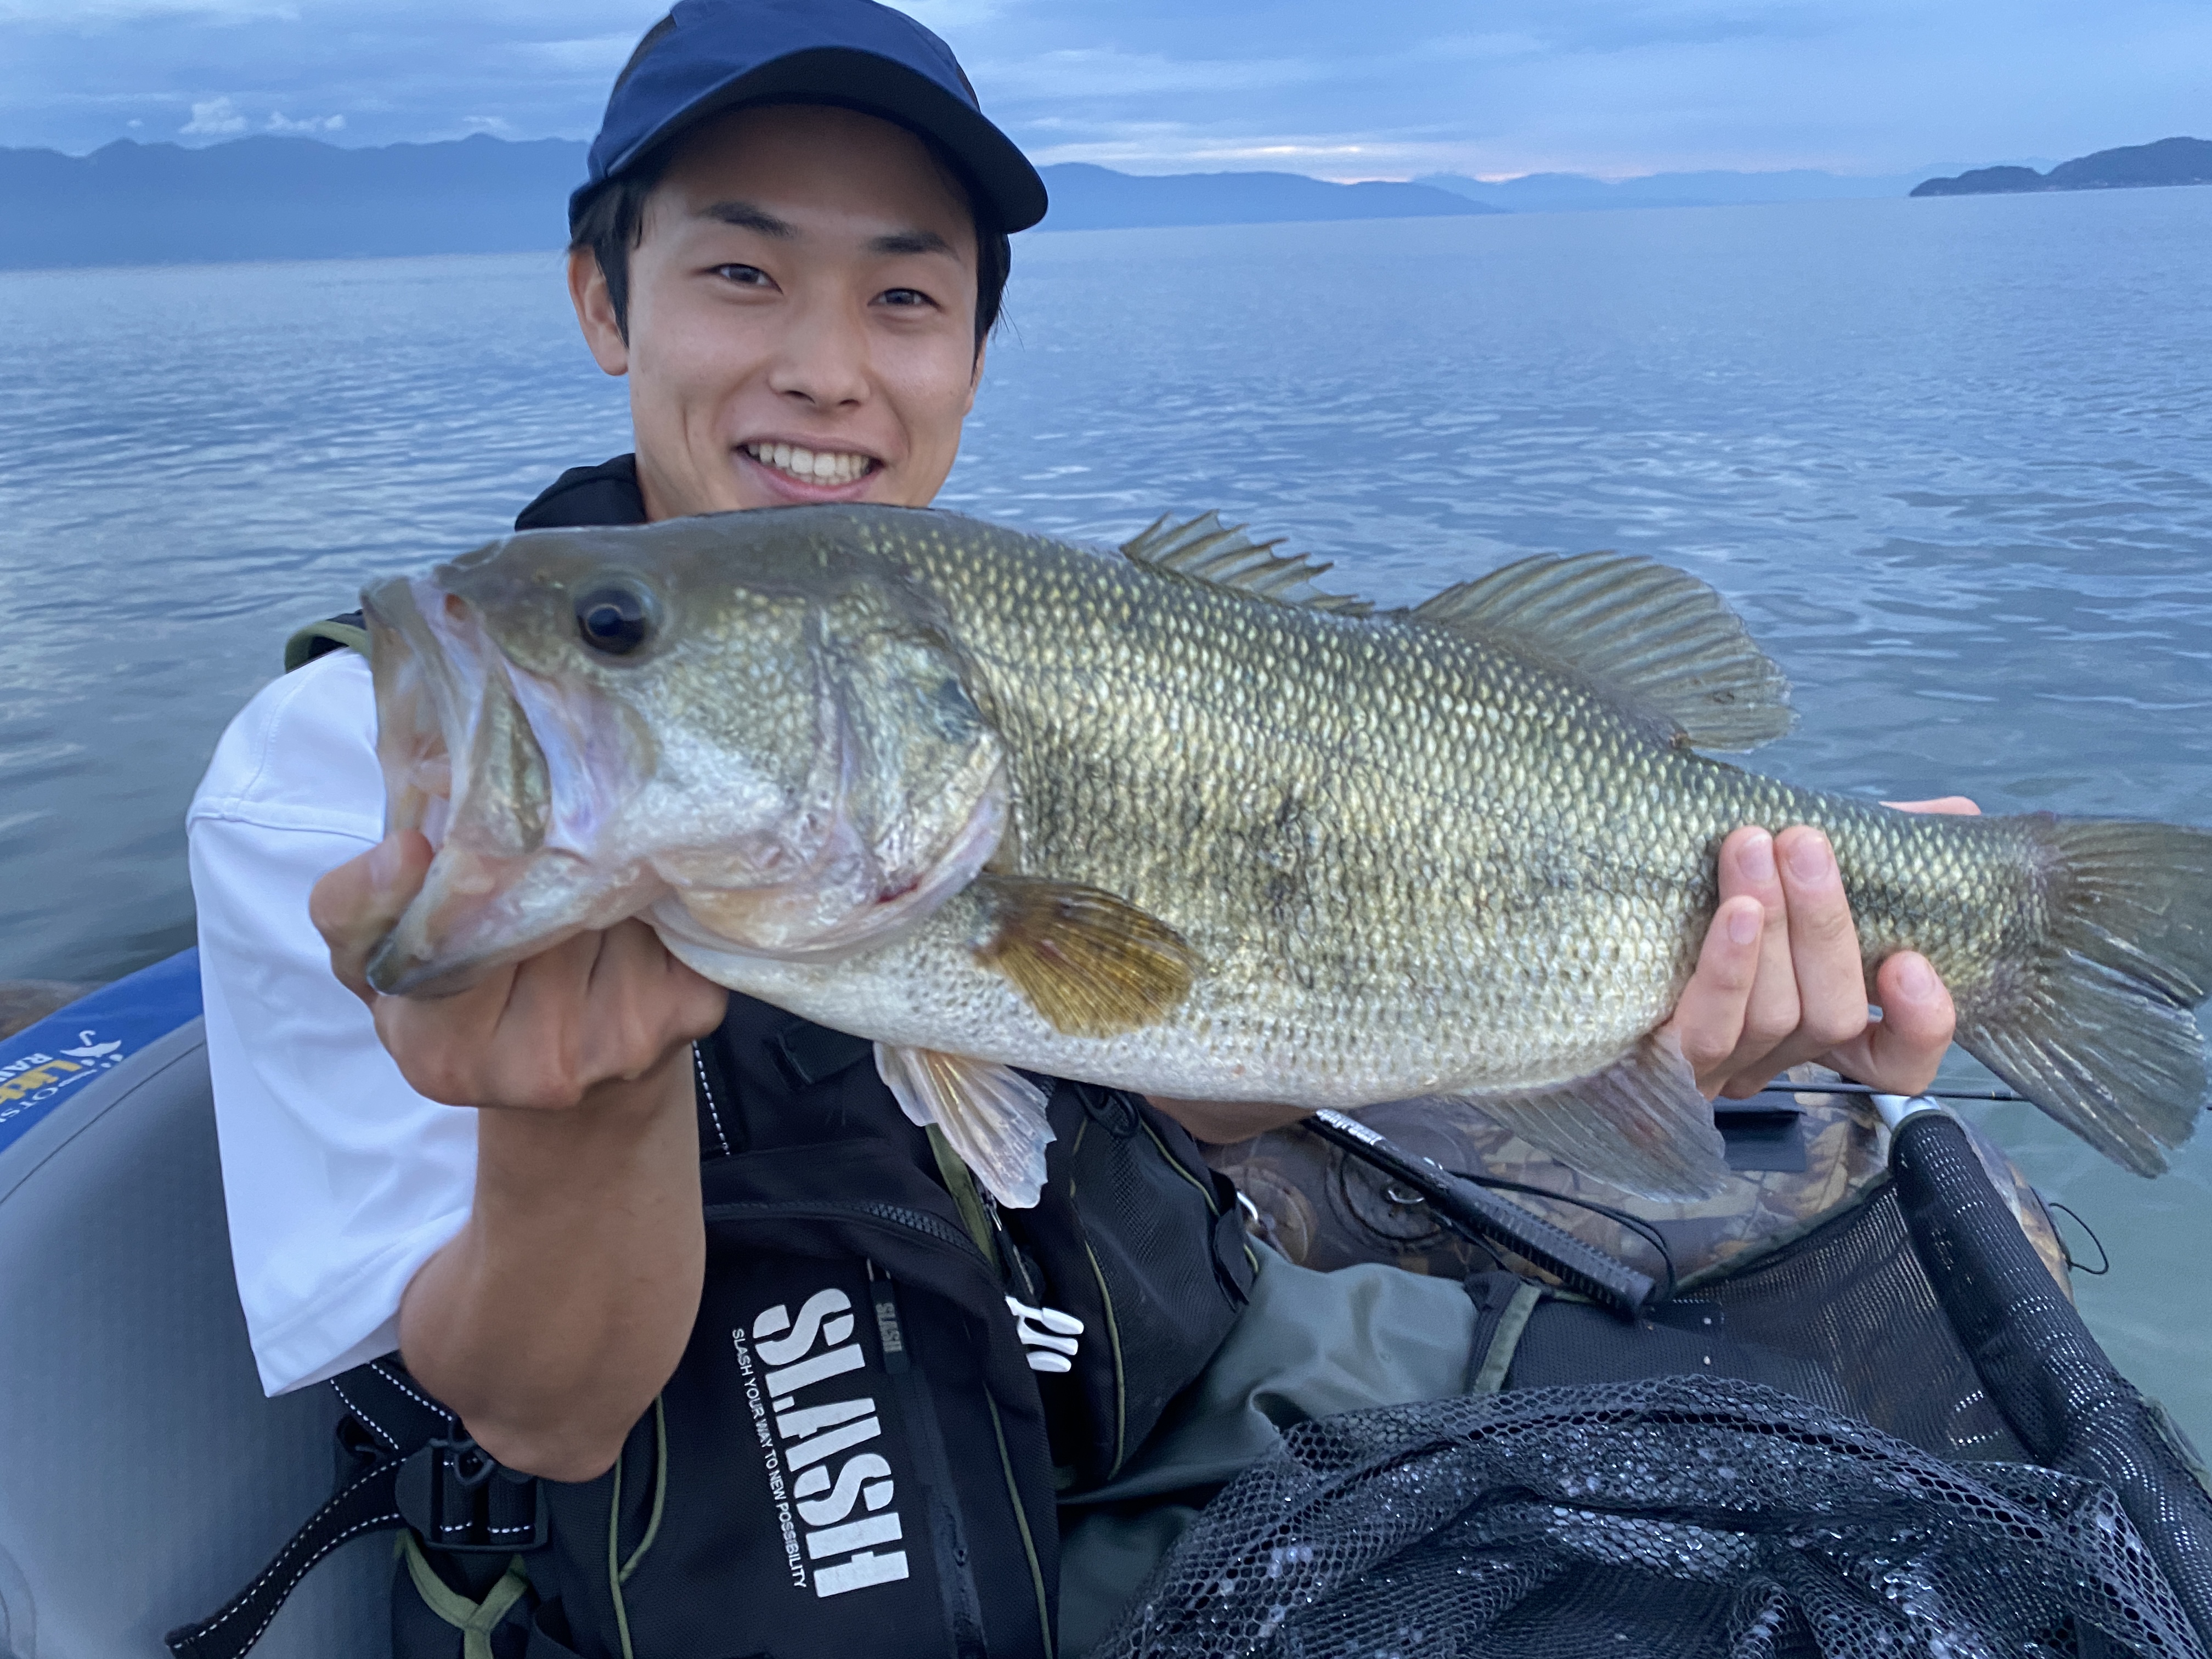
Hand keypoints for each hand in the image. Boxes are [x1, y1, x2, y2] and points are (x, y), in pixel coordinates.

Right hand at [310, 830, 727, 1113]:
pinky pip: (668, 905)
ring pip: (605, 893)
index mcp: (443, 1052)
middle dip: (534, 854)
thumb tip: (405, 851)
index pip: (451, 931)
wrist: (571, 1073)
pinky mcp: (693, 1008)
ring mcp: (626, 1039)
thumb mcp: (374, 963)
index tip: (461, 833)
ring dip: (593, 863)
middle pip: (537, 901)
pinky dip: (646, 882)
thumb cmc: (460, 1000)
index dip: (462, 865)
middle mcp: (542, 1062)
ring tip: (577, 868)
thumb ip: (355, 910)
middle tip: (528, 835)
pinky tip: (626, 896)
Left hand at [1662, 799, 1979, 1100]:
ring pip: (1774, 1017)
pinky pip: (1708, 1029)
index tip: (1912, 960)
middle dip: (1825, 926)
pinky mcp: (1661, 1067)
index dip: (1921, 1025)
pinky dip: (1729, 968)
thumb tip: (1953, 812)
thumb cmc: (1704, 902)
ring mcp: (1719, 1069)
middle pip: (1831, 1018)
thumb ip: (1876, 851)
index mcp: (1818, 1030)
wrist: (1576, 948)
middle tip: (1804, 841)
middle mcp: (1774, 1059)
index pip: (1899, 1064)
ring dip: (1775, 927)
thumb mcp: (1792, 876)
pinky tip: (1734, 912)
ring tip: (1754, 845)